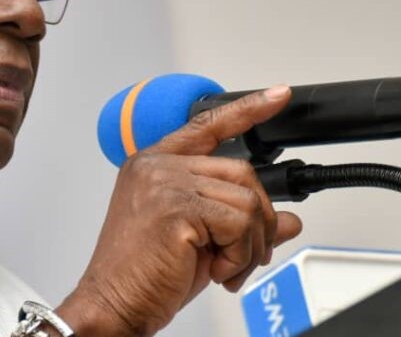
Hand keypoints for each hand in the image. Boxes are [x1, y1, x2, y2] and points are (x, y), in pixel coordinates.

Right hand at [56, 86, 302, 336]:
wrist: (113, 304)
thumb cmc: (144, 275)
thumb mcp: (201, 243)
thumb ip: (240, 222)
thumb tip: (286, 220)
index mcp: (154, 164)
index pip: (207, 125)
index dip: (247, 109)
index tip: (277, 96)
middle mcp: (156, 167)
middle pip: (242, 171)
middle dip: (258, 220)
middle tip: (244, 256)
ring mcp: (164, 183)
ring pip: (247, 201)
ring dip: (250, 245)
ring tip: (226, 268)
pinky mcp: (176, 208)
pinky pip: (239, 223)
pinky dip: (241, 254)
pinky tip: (218, 270)